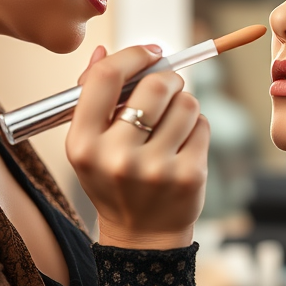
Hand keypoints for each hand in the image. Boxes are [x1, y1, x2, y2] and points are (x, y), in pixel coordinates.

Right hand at [65, 44, 208, 249]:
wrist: (141, 236)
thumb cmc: (113, 178)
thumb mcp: (90, 144)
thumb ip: (93, 95)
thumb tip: (103, 50)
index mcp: (83, 144)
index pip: (105, 78)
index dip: (132, 55)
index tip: (151, 53)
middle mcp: (116, 157)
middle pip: (155, 85)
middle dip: (168, 78)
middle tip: (168, 86)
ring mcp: (155, 169)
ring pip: (186, 103)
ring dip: (183, 103)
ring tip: (173, 122)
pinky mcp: (188, 176)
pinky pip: (202, 125)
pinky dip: (196, 126)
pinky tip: (182, 144)